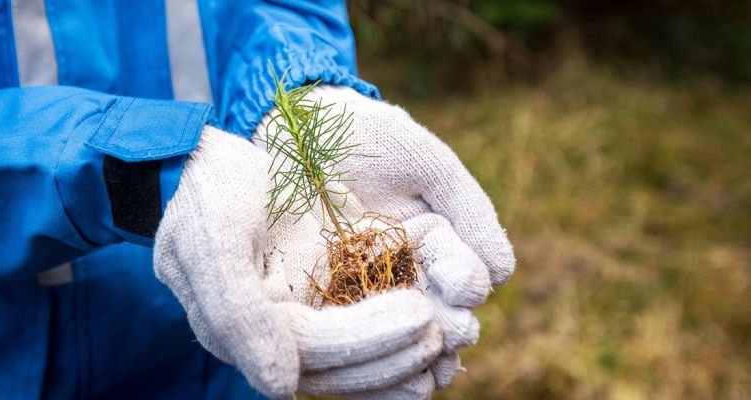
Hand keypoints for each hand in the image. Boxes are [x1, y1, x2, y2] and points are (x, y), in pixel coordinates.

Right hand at [153, 126, 441, 398]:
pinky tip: (444, 309)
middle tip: (452, 332)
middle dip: (400, 353)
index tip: (423, 318)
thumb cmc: (208, 197)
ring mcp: (305, 309)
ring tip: (459, 331)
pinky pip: (369, 311)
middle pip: (346, 361)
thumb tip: (282, 387)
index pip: (317, 350)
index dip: (369, 341)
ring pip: (362, 346)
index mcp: (248, 331)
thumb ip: (237, 315)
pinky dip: (404, 317)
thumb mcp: (212, 244)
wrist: (211, 161)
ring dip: (410, 347)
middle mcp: (280, 331)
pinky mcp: (327, 282)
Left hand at [288, 85, 516, 396]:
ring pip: (398, 335)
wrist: (300, 125)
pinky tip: (384, 375)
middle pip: (435, 316)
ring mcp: (363, 289)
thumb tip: (503, 275)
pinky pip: (352, 335)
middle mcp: (405, 273)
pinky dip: (371, 359)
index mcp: (435, 243)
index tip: (466, 288)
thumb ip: (470, 211)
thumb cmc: (369, 135)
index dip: (467, 288)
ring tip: (425, 370)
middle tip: (451, 334)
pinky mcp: (323, 298)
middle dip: (447, 329)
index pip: (462, 278)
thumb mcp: (428, 165)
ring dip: (415, 356)